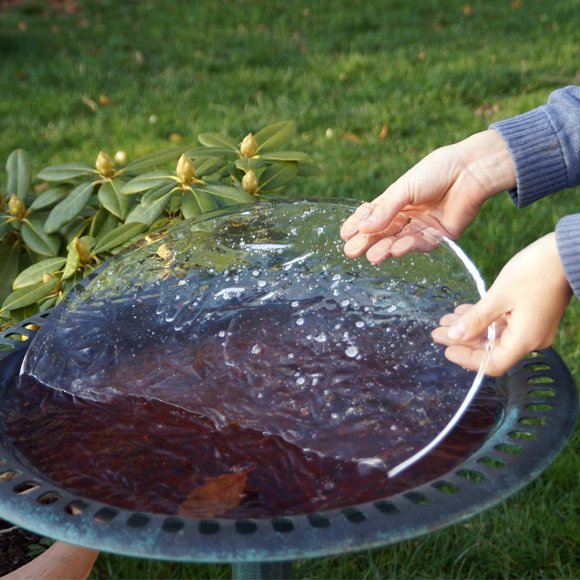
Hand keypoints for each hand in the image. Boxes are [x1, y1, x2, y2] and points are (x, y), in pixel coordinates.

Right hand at [341, 129, 515, 263]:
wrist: (471, 171)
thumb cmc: (437, 170)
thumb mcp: (405, 188)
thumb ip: (385, 210)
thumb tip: (362, 228)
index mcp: (396, 200)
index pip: (372, 215)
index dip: (358, 224)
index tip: (344, 234)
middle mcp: (408, 215)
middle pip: (383, 232)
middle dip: (367, 242)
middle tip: (351, 251)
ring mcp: (422, 226)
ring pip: (399, 241)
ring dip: (385, 249)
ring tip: (372, 256)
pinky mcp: (439, 236)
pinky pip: (420, 244)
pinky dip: (408, 247)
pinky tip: (396, 248)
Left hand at [432, 233, 571, 375]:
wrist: (565, 252)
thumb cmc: (535, 272)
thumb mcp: (498, 296)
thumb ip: (475, 319)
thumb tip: (454, 336)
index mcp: (525, 340)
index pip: (492, 364)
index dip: (466, 359)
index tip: (446, 349)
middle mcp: (530, 339)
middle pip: (491, 350)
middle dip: (463, 341)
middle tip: (438, 332)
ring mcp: (531, 327)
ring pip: (494, 335)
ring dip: (470, 328)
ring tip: (446, 320)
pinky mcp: (530, 315)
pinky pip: (502, 323)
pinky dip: (483, 319)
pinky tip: (463, 311)